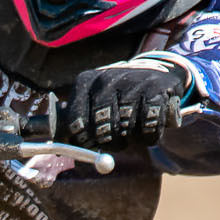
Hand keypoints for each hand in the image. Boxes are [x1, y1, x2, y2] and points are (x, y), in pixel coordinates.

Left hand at [65, 60, 189, 147]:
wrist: (157, 70)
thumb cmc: (118, 94)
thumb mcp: (94, 99)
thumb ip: (78, 121)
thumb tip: (62, 149)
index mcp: (86, 82)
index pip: (74, 120)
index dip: (81, 139)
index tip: (88, 144)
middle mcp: (107, 79)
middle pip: (100, 130)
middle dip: (108, 142)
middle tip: (114, 141)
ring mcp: (132, 83)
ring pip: (125, 131)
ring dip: (130, 139)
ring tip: (132, 130)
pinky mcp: (157, 90)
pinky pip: (148, 129)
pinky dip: (148, 137)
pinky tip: (147, 127)